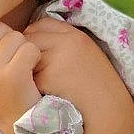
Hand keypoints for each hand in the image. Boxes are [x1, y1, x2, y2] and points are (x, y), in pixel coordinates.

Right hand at [0, 22, 41, 133]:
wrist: (15, 126)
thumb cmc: (7, 95)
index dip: (0, 36)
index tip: (7, 54)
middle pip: (1, 29)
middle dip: (14, 41)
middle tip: (18, 62)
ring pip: (17, 37)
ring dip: (27, 50)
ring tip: (25, 69)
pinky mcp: (13, 75)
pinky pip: (30, 49)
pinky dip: (36, 58)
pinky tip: (32, 73)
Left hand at [25, 17, 133, 133]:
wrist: (106, 109)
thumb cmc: (98, 86)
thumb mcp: (87, 55)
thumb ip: (66, 45)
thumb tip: (36, 40)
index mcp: (77, 35)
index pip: (44, 24)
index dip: (35, 35)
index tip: (36, 50)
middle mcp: (66, 41)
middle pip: (31, 38)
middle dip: (28, 52)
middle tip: (35, 69)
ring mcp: (56, 58)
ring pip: (26, 57)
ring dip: (29, 68)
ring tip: (44, 83)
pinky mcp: (48, 76)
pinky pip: (29, 77)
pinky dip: (33, 85)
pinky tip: (45, 93)